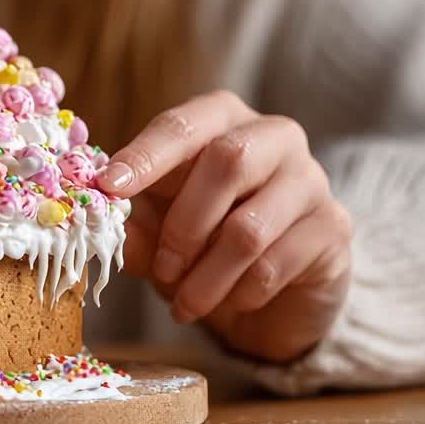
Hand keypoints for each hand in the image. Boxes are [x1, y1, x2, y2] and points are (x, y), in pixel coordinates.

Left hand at [97, 90, 352, 363]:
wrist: (274, 294)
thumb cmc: (204, 242)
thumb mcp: (158, 231)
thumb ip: (130, 225)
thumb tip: (91, 222)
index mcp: (221, 120)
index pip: (182, 125)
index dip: (145, 155)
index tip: (109, 187)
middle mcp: (274, 136)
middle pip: (229, 160)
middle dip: (184, 224)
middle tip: (162, 269)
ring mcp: (311, 179)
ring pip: (250, 227)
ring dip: (206, 275)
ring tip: (184, 301)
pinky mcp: (333, 227)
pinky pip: (275, 265)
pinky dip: (238, 293)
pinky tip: (227, 303)